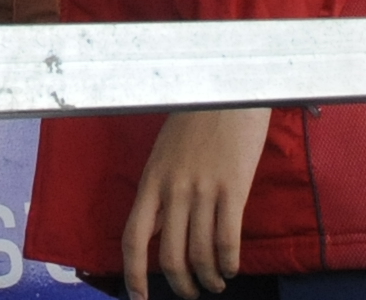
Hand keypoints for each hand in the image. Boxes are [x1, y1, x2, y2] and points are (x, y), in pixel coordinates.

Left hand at [122, 107, 270, 299]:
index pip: (132, 238)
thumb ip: (162, 188)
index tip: (139, 297)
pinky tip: (233, 267)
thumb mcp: (166, 152)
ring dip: (208, 278)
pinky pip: (227, 239)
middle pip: (169, 257)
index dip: (134, 275)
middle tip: (191, 293)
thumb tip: (160, 227)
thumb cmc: (198, 116)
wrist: (228, 86)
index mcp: (152, 180)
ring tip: (216, 283)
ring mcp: (203, 189)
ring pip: (199, 254)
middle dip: (180, 285)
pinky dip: (230, 262)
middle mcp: (173, 189)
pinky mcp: (233, 187)